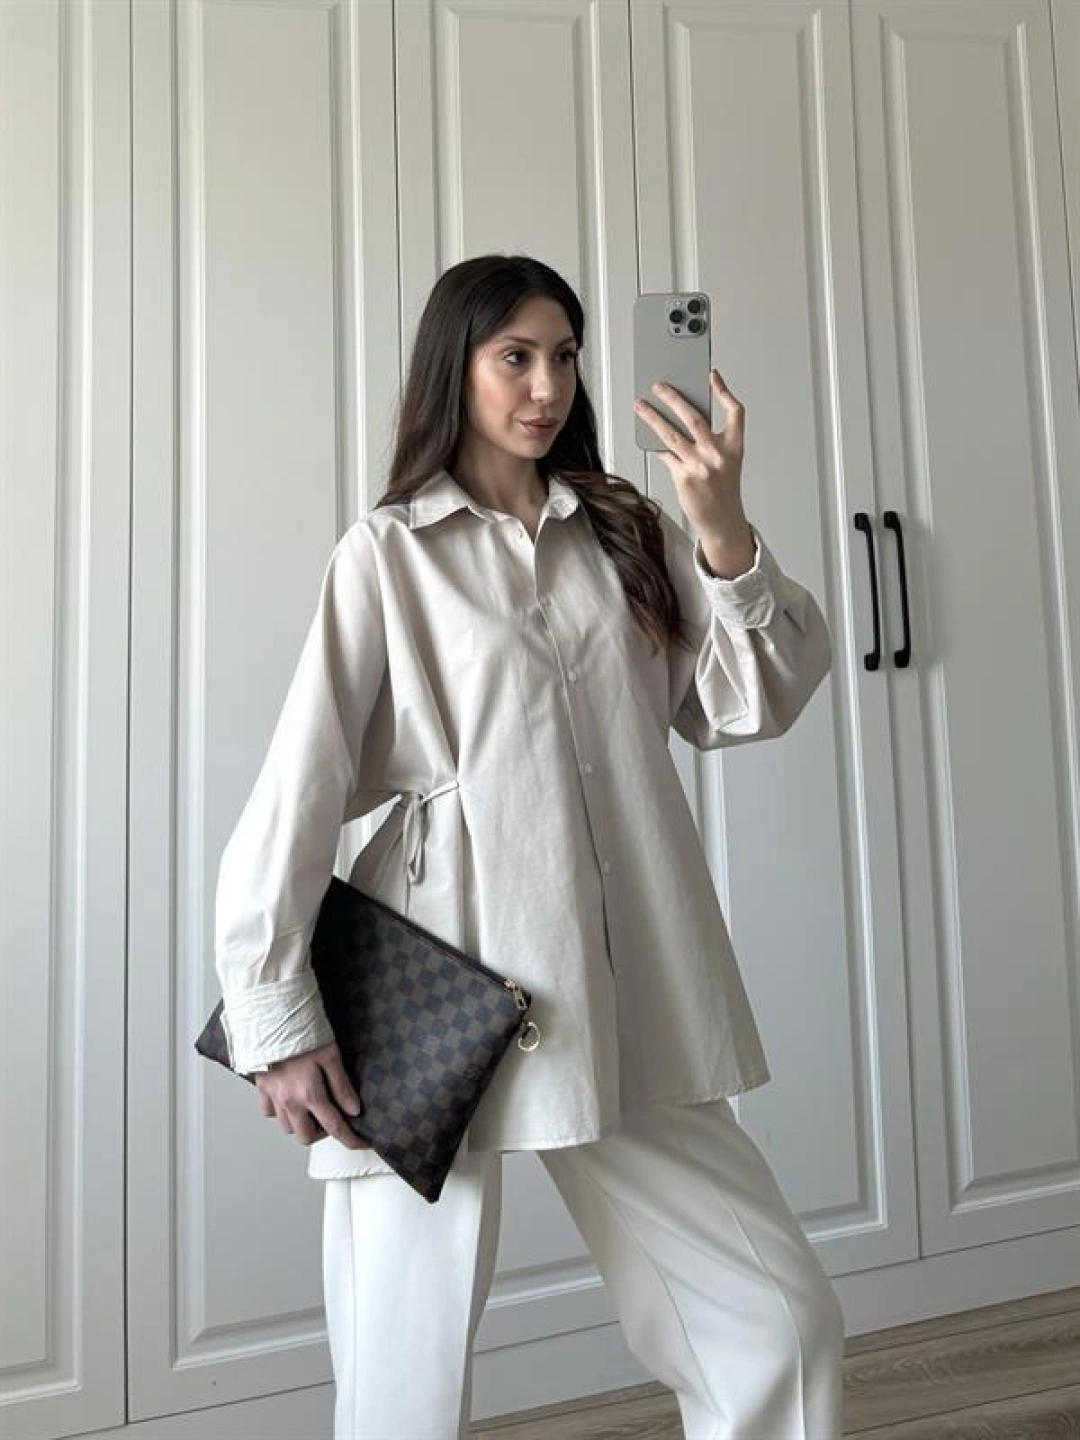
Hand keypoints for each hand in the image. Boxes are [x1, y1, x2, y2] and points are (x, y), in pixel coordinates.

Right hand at [254, 1040, 369, 1149]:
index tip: (361, 1143)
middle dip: (322, 1134)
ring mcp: (273, 1097)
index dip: (350, 1139)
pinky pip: (269, 1113)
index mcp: (309, 1094)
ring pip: (287, 1128)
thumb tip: (354, 1110)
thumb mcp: (331, 1055)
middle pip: (306, 1137)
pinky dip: (281, 1113)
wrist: (271, 1017)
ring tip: (313, 1109)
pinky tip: (291, 1100)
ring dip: (302, 1124)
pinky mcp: (261, 1088)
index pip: (334, 1127)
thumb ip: (342, 1086)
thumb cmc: (302, 1032)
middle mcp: (289, 1101)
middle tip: (333, 1118)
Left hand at [634, 370, 755, 577]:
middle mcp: (718, 454)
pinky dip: (656, 446)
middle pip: (694, 417)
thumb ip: (712, 440)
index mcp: (734, 447)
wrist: (722, 521)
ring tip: (640, 406)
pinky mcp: (684, 477)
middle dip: (673, 398)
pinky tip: (648, 437)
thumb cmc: (723, 490)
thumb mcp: (727, 461)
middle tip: (658, 386)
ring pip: (671, 434)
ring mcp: (700, 466)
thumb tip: (682, 417)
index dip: (724, 392)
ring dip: (652, 418)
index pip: (735, 412)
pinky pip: (666, 455)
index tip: (712, 376)